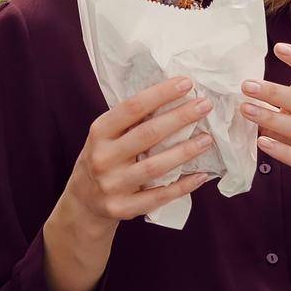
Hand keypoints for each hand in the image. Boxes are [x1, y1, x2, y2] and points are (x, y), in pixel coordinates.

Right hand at [61, 76, 217, 232]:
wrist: (83, 201)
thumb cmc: (103, 158)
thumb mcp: (105, 136)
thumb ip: (130, 121)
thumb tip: (172, 97)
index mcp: (99, 133)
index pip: (132, 108)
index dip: (161, 94)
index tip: (186, 83)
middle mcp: (103, 157)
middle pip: (148, 134)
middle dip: (180, 117)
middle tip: (205, 105)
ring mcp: (112, 185)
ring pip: (155, 167)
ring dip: (185, 152)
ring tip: (207, 139)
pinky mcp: (123, 207)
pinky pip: (158, 196)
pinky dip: (182, 186)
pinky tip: (200, 176)